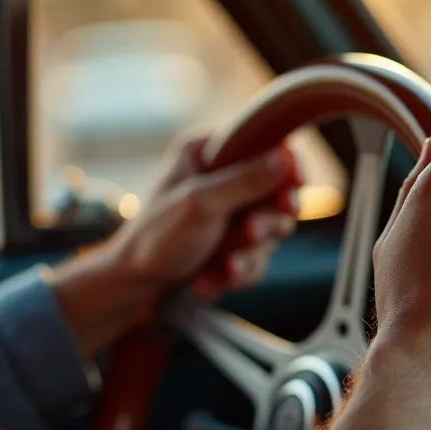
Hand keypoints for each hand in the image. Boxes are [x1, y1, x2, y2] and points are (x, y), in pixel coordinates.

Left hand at [51, 131, 300, 355]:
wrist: (133, 285)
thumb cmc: (155, 236)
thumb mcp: (199, 204)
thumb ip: (243, 181)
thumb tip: (284, 157)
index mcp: (208, 152)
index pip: (264, 144)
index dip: (288, 163)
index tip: (298, 181)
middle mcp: (222, 177)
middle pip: (277, 193)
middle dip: (266, 222)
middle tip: (250, 233)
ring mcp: (230, 213)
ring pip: (271, 231)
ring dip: (249, 254)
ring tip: (223, 266)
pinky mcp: (233, 244)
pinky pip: (256, 257)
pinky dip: (236, 272)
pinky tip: (207, 280)